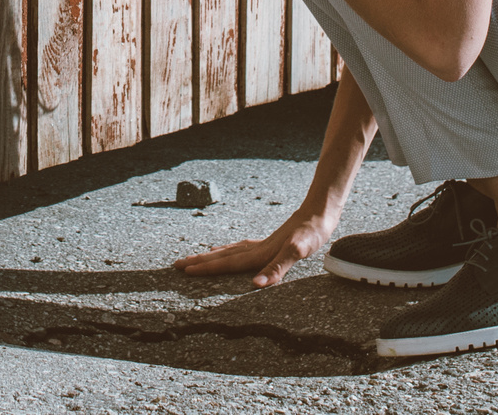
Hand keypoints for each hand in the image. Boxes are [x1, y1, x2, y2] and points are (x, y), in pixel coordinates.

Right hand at [172, 207, 334, 286]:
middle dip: (200, 262)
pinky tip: (226, 252)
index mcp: (260, 253)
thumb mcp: (298, 251)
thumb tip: (255, 285)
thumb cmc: (311, 233)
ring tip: (194, 259)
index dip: (207, 268)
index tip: (186, 271)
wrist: (320, 212)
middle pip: (223, 256)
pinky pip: (240, 249)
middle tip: (178, 265)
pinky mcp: (269, 242)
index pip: (228, 263)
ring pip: (229, 251)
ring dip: (211, 257)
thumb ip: (277, 269)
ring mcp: (262, 244)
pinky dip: (228, 252)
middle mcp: (257, 248)